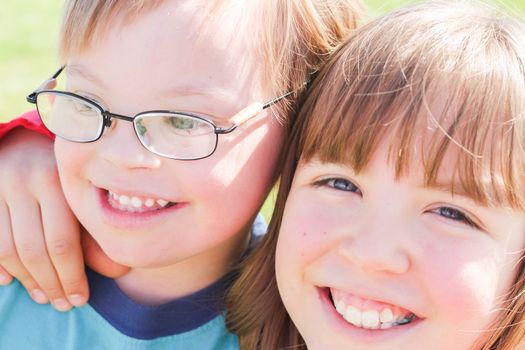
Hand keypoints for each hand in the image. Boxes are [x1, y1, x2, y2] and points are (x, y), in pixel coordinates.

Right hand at [0, 128, 129, 310]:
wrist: (23, 142)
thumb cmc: (63, 174)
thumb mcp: (83, 195)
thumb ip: (96, 231)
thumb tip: (117, 272)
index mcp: (57, 181)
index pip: (63, 242)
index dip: (72, 276)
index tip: (81, 298)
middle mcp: (24, 183)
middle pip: (35, 250)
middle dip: (52, 284)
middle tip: (64, 304)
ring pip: (8, 250)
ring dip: (28, 281)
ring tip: (45, 297)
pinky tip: (13, 282)